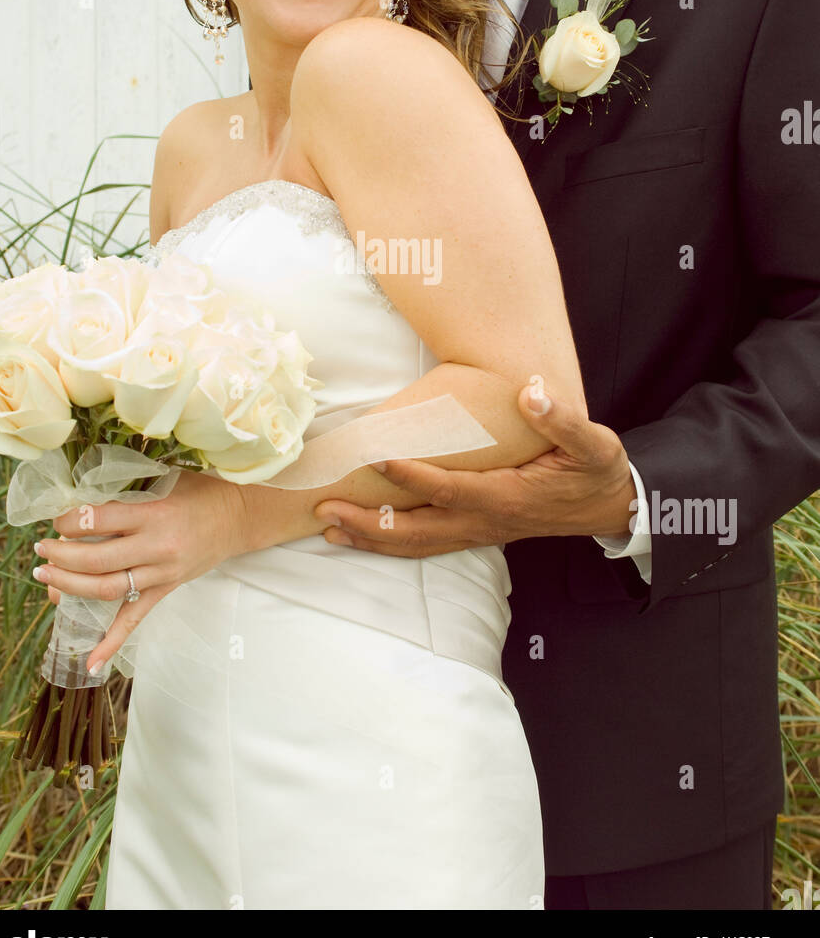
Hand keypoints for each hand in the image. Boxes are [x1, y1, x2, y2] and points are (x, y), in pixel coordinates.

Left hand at [34, 467, 247, 672]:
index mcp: (154, 514)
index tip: (58, 519)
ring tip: (46, 578)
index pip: (100, 521)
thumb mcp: (165, 480)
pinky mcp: (165, 590)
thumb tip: (84, 502)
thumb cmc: (201, 492)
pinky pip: (135, 619)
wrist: (239, 517)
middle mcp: (156, 547)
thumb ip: (128, 491)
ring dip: (70, 586)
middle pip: (97, 560)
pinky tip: (91, 663)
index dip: (70, 521)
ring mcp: (161, 574)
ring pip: (107, 589)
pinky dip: (111, 642)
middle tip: (41, 550)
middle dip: (61, 556)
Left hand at [313, 380, 635, 557]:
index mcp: (508, 498)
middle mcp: (486, 522)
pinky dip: (391, 542)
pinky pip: (426, 544)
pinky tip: (362, 533)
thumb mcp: (593, 443)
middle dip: (371, 521)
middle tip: (327, 506)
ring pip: (417, 544)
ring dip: (372, 537)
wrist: (609, 507)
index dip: (415, 478)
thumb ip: (562, 420)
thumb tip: (531, 393)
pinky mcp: (476, 532)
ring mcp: (479, 532)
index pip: (451, 490)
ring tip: (329, 527)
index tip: (380, 459)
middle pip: (419, 530)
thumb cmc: (596, 471)